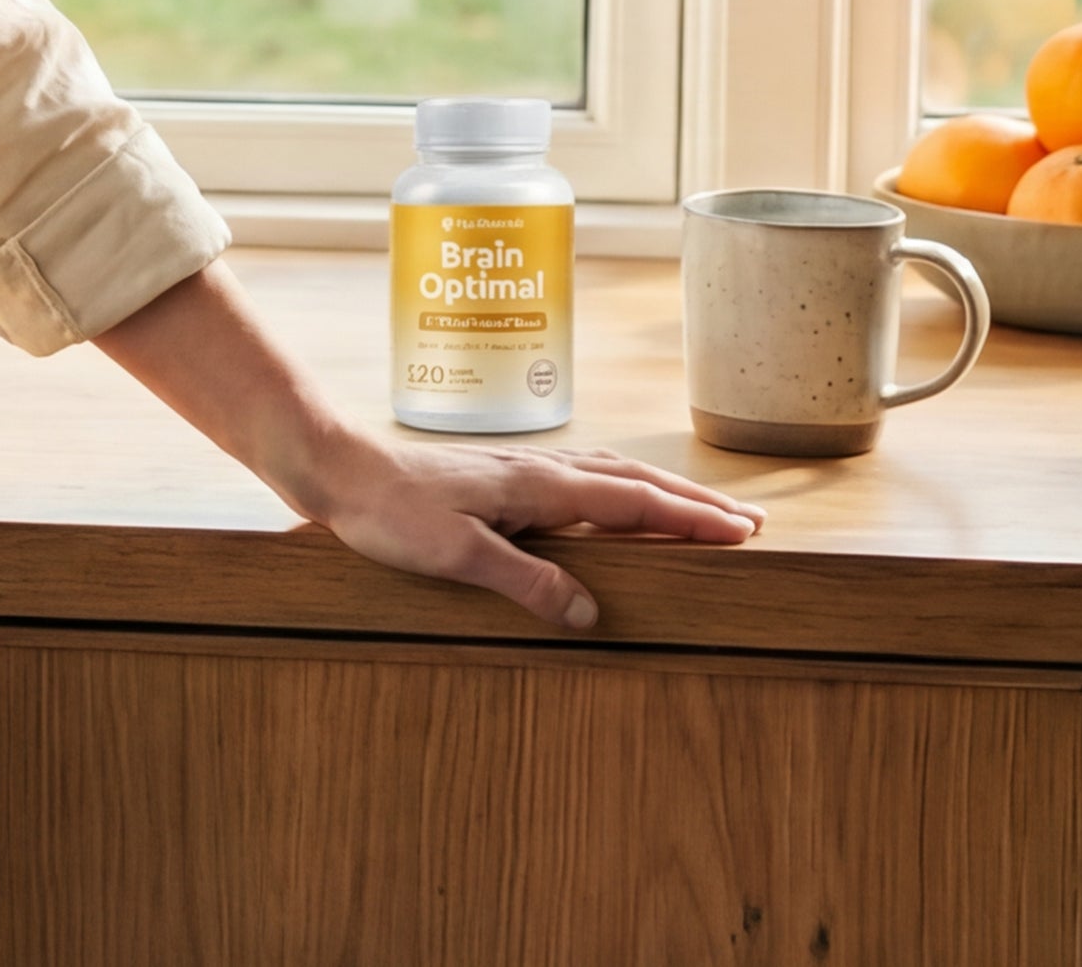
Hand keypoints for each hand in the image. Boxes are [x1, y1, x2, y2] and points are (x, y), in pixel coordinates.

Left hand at [91, 263, 762, 632]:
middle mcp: (540, 472)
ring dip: (660, 493)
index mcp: (541, 488)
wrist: (334, 468)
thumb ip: (526, 583)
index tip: (742, 530)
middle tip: (747, 521)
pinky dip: (619, 488)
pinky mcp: (500, 480)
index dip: (690, 519)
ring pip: (611, 476)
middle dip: (693, 503)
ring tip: (699, 510)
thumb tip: (590, 613)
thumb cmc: (388, 511)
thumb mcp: (457, 556)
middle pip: (636, 483)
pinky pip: (582, 480)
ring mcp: (521, 472)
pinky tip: (613, 502)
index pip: (635, 503)